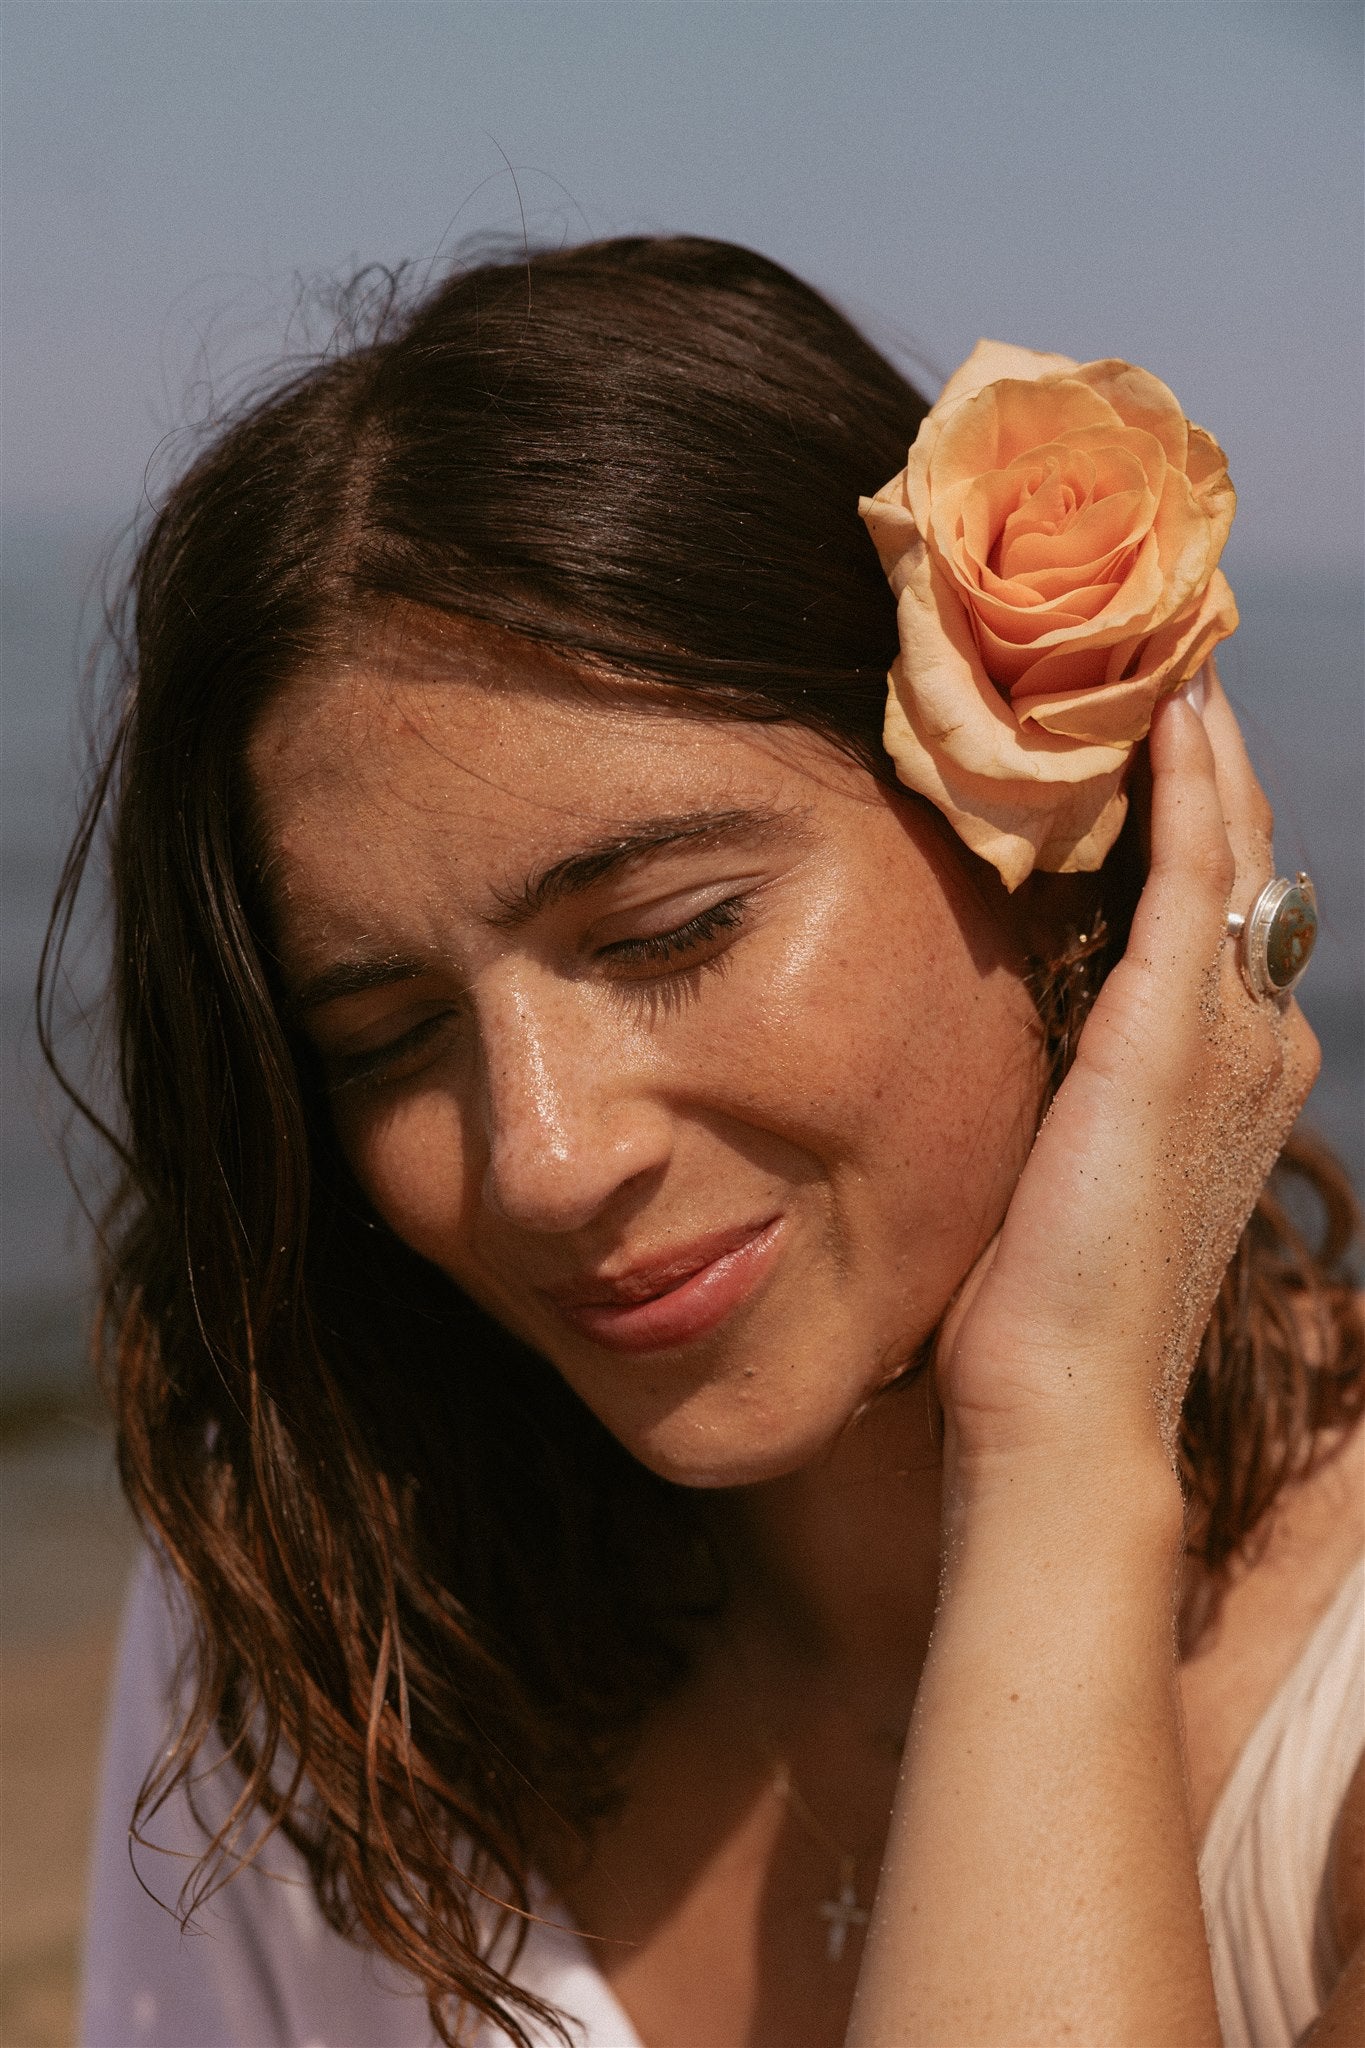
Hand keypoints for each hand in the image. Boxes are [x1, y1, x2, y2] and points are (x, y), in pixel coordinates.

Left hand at [936, 665, 1319, 1480]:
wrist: (1062, 1401)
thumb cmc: (1043, 1309)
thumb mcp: (1065, 1170)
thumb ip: (1072, 1088)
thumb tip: (1027, 1044)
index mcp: (1226, 1074)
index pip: (1219, 909)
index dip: (1198, 813)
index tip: (1156, 728)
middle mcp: (1251, 1039)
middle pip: (1242, 857)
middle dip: (1209, 756)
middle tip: (1170, 652)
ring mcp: (1226, 1031)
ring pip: (1229, 844)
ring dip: (1201, 744)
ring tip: (1168, 649)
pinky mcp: (1172, 1029)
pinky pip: (1188, 868)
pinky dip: (1180, 781)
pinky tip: (1159, 710)